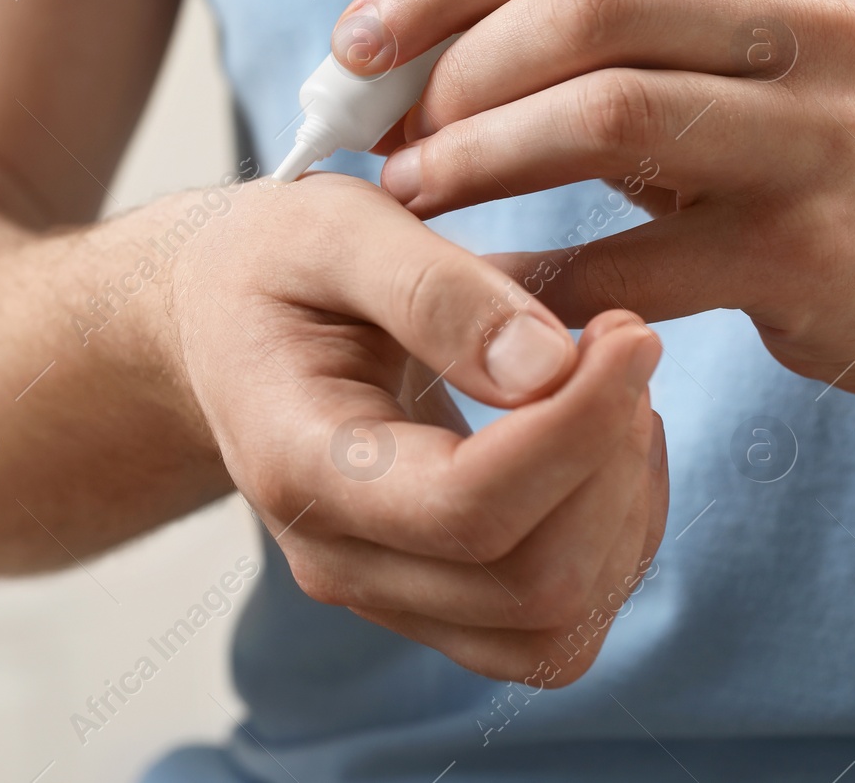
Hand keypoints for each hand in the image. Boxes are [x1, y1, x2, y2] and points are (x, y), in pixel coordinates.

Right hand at [168, 174, 665, 682]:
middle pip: (530, 582)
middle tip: (623, 346)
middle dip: (612, 465)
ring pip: (557, 624)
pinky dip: (610, 543)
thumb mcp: (331, 229)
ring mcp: (383, 591)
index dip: (577, 432)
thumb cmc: (272, 265)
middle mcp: (336, 556)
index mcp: (298, 462)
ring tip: (615, 394)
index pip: (467, 508)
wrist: (222, 325)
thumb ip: (434, 290)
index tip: (632, 334)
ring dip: (623, 513)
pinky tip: (599, 446)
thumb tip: (551, 368)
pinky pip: (556, 627)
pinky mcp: (431, 599)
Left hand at [341, 0, 854, 411]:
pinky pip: (629, 263)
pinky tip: (476, 289)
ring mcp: (815, 133)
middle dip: (453, 76)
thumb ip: (590, 37)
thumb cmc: (781, 157)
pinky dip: (531, 279)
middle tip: (385, 139)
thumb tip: (404, 56)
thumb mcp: (712, 60)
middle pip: (582, 8)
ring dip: (477, 160)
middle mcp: (801, 21)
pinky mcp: (805, 250)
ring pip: (606, 116)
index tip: (352, 45)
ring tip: (407, 198)